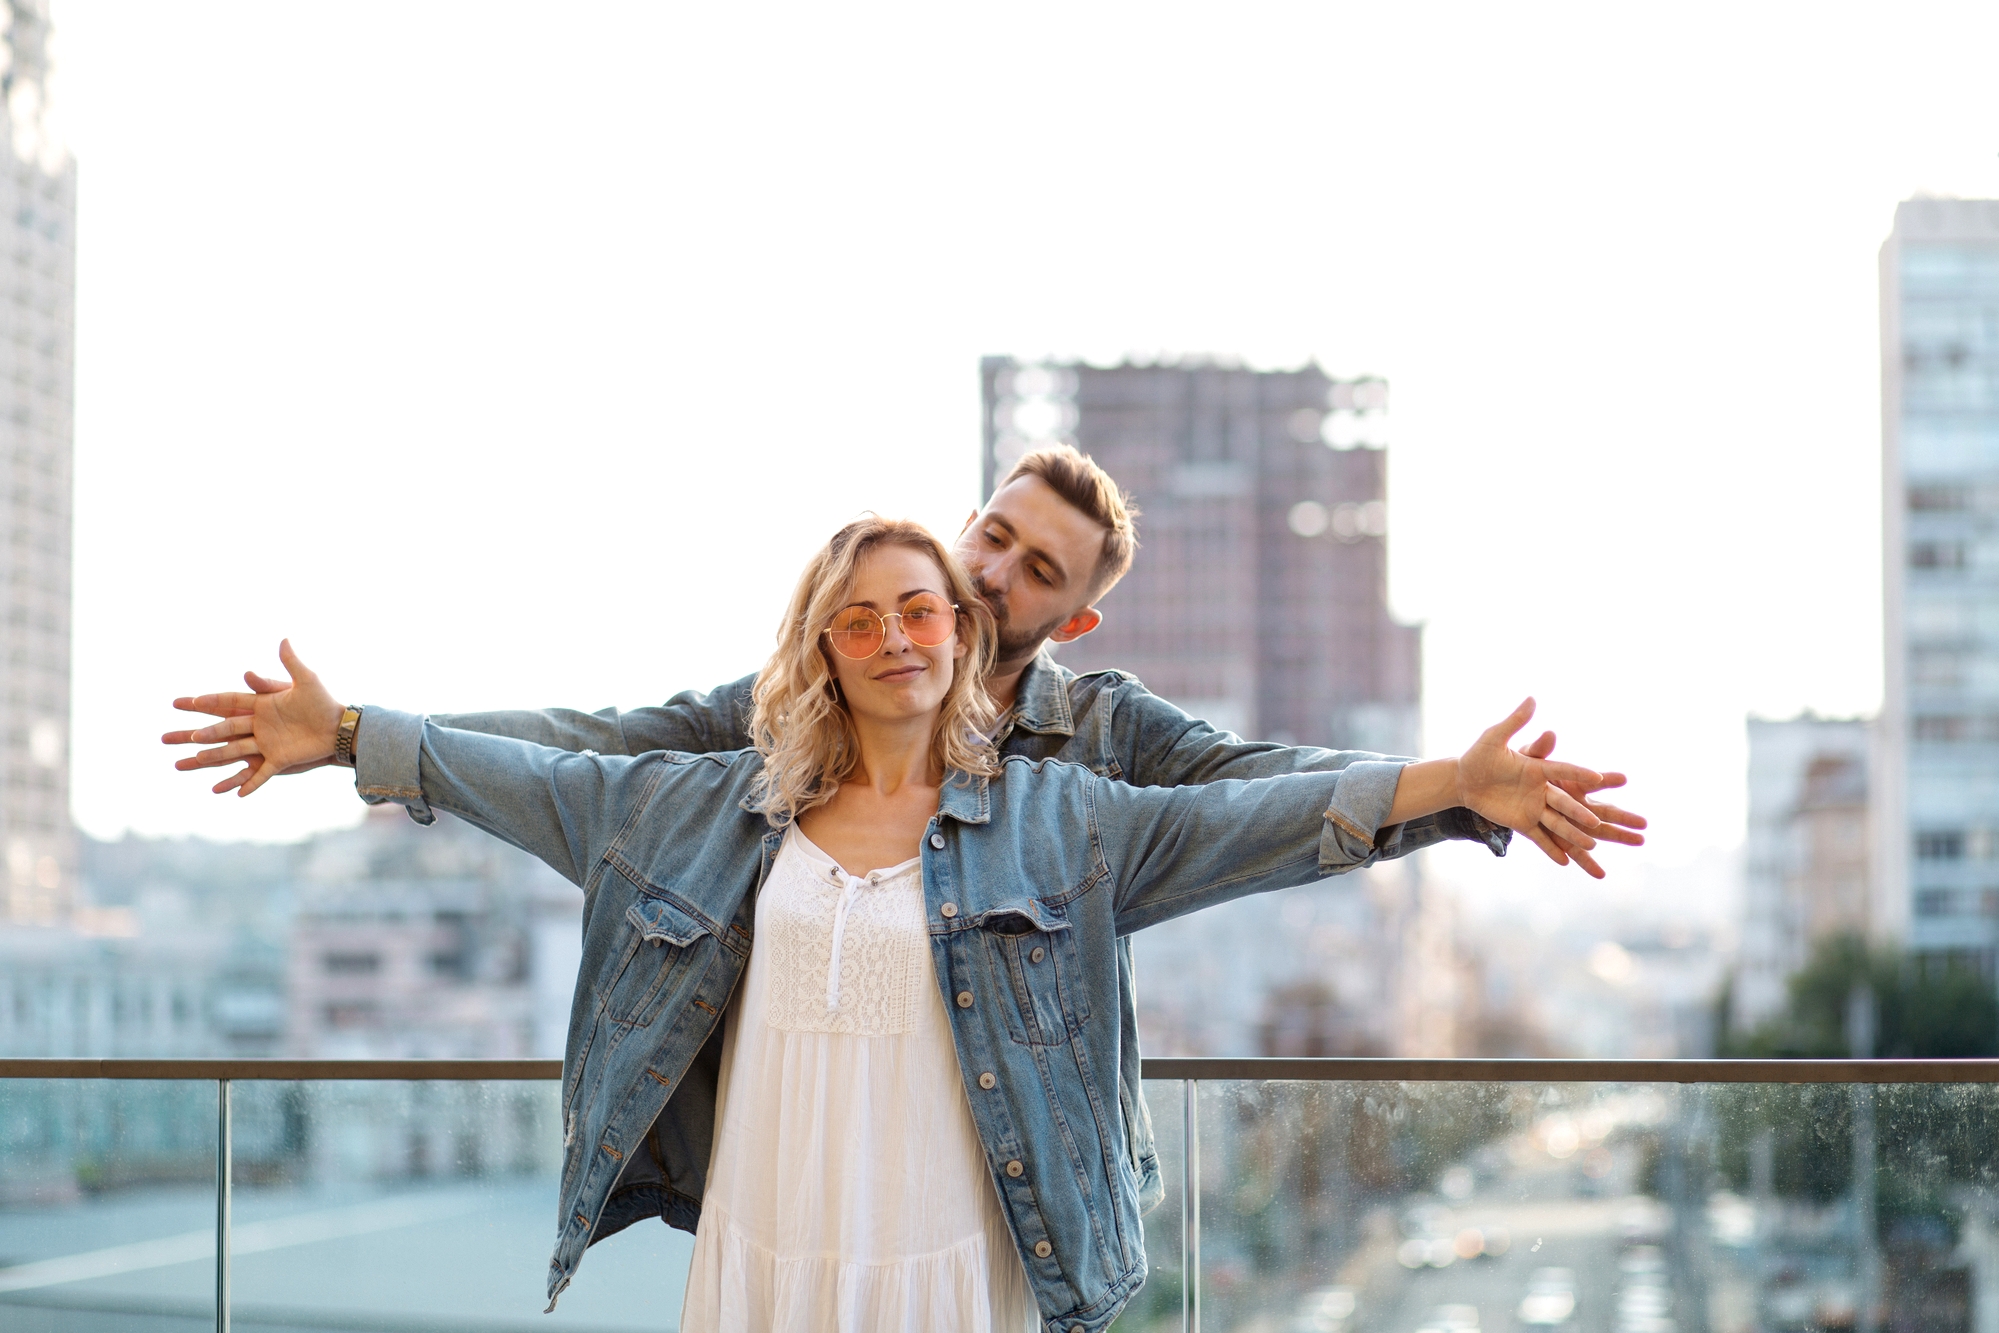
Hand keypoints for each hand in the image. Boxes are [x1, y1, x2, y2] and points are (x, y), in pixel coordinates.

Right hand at [162, 640, 344, 796]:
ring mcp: (267, 745)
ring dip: (210, 759)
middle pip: (220, 731)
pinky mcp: (280, 760)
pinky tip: (231, 793)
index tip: (182, 702)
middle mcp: (258, 726)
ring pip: (232, 754)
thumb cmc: (324, 702)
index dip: (205, 702)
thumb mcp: (308, 681)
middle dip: (194, 735)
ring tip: (185, 765)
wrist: (341, 726)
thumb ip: (291, 663)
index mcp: (261, 706)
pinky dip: (247, 783)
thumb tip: (283, 640)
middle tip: (165, 738)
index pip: (227, 703)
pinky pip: (260, 774)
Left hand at [1457, 698, 1645, 878]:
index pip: (1565, 770)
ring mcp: (1534, 809)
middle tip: (1623, 820)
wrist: (1464, 779)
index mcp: (1539, 769)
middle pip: (1573, 804)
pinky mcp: (1522, 823)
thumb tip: (1532, 698)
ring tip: (1595, 847)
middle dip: (1594, 813)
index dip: (1581, 774)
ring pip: (1559, 825)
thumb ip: (1514, 722)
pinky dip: (1551, 850)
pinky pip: (1539, 839)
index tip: (1602, 777)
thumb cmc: (1480, 755)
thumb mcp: (1494, 738)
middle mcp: (1543, 791)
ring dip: (1575, 836)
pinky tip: (1567, 863)